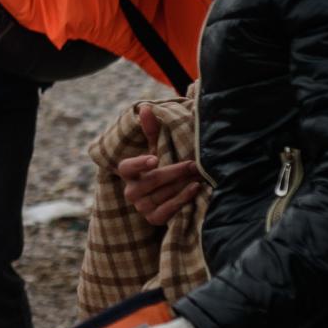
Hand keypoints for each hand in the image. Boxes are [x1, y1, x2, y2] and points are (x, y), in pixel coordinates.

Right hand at [116, 106, 200, 226]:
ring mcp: (141, 207)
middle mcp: (131, 192)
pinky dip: (183, 199)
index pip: (128, 168)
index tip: (155, 159)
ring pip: (163, 194)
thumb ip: (151, 131)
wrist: (163, 199)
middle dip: (175, 171)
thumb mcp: (154, 150)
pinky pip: (168, 210)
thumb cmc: (159, 169)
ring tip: (198, 174)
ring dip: (182, 183)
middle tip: (194, 164)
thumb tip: (146, 107)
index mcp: (128, 174)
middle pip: (153, 180)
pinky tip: (195, 188)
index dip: (140, 164)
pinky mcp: (153, 219)